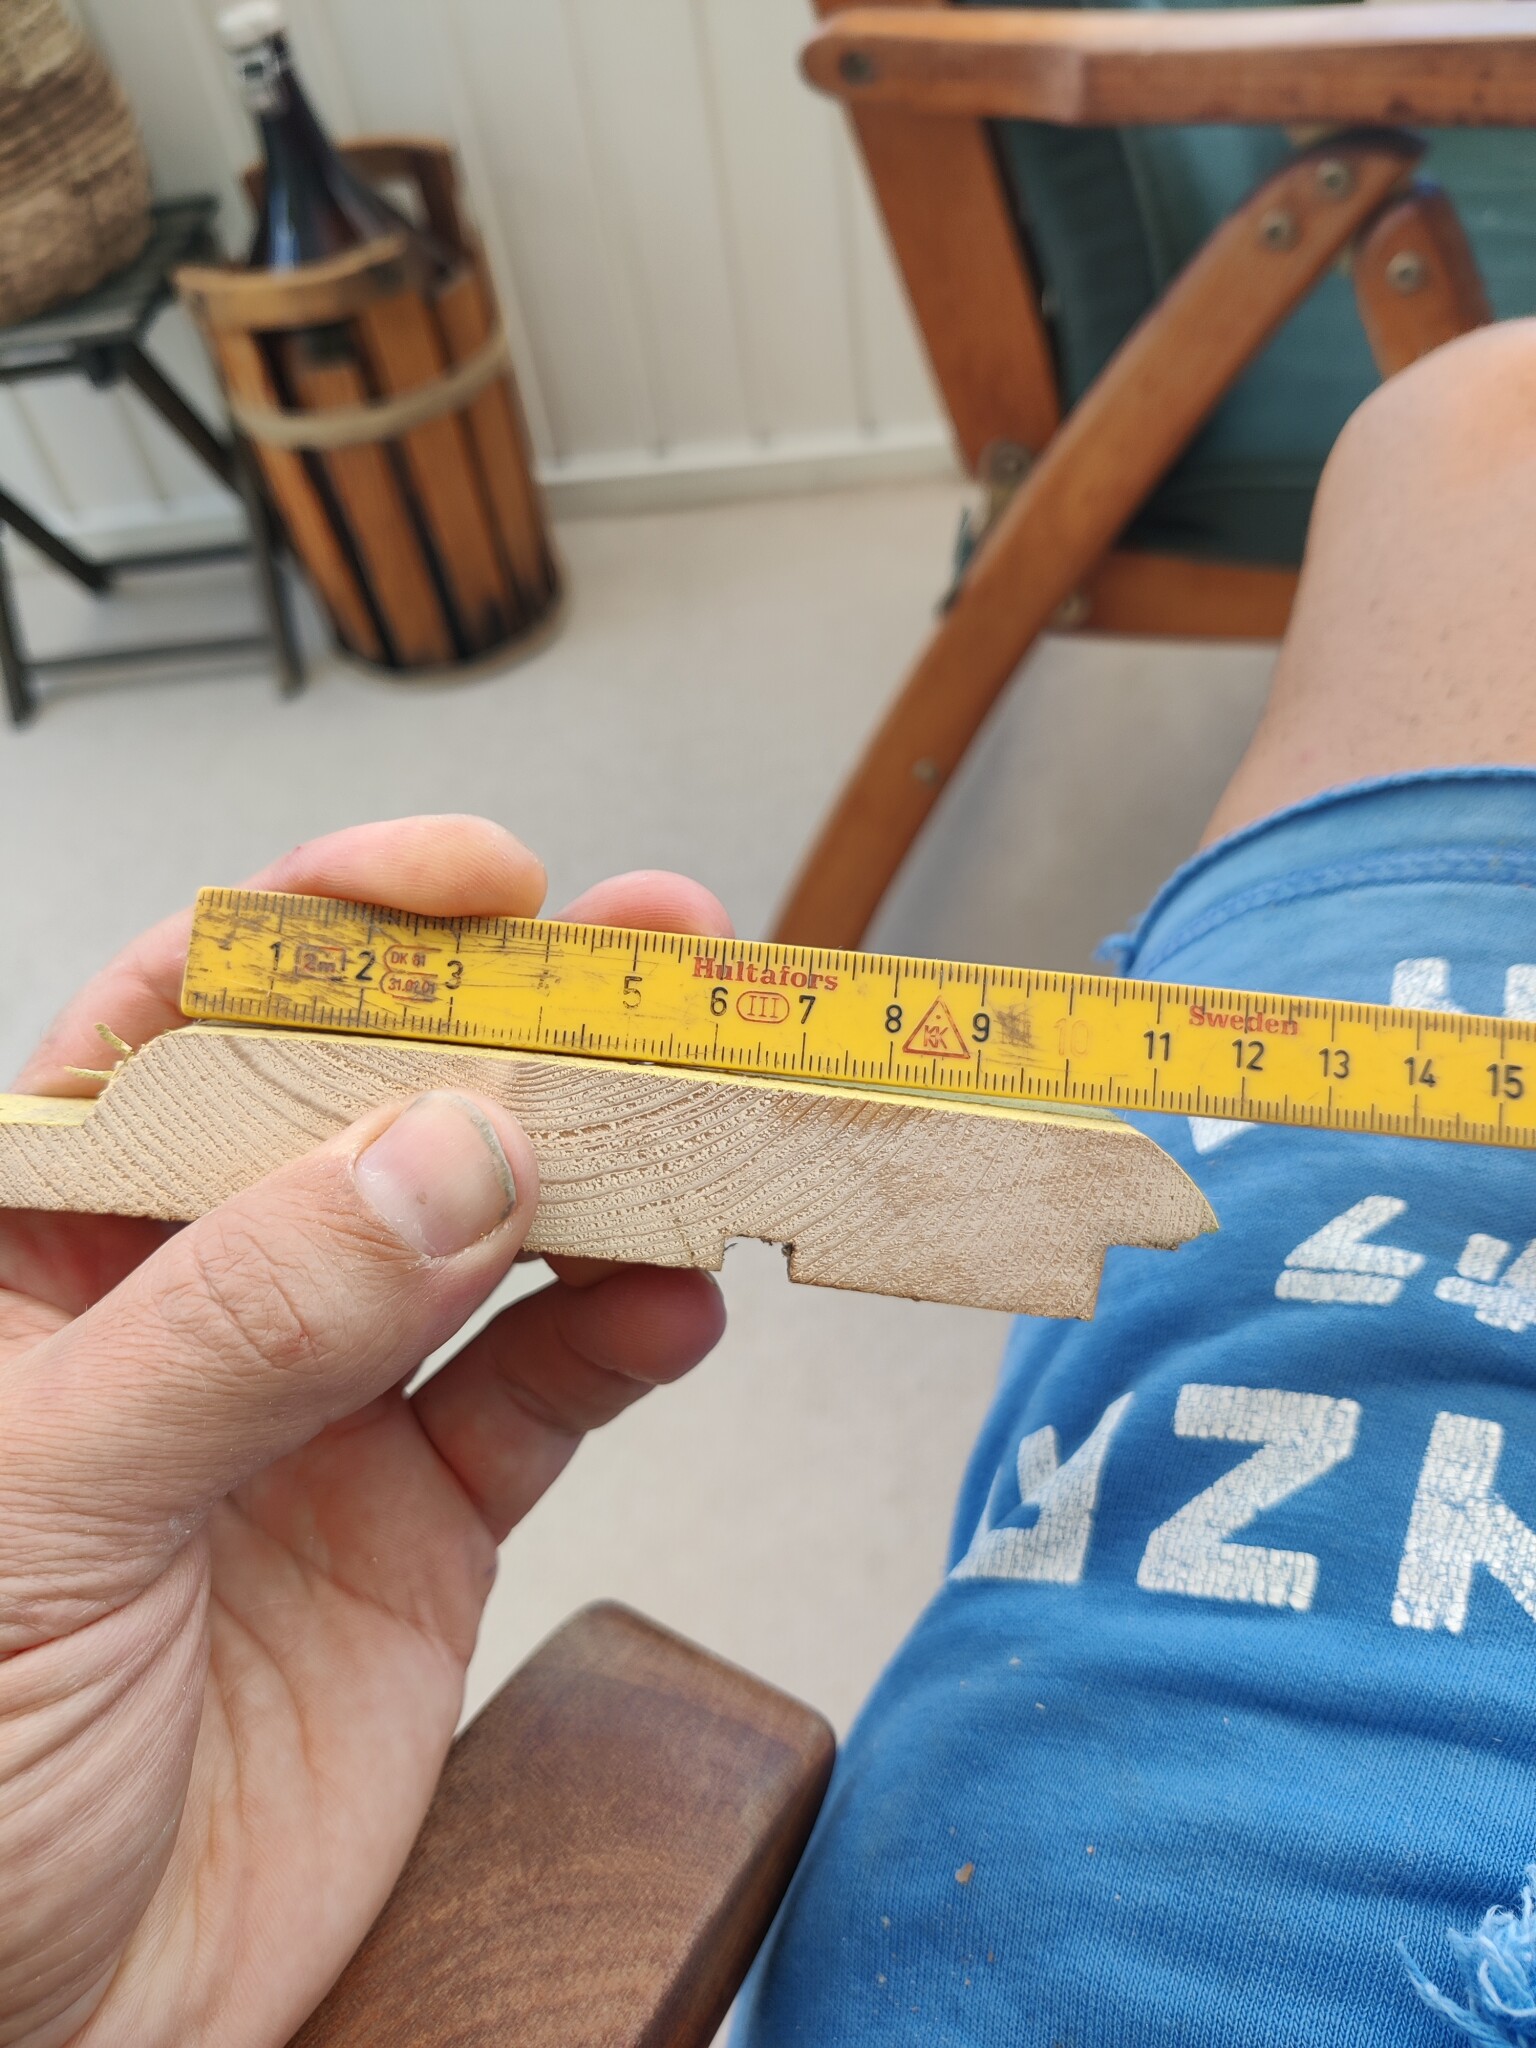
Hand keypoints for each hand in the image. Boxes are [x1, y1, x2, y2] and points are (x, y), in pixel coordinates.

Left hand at [0, 817, 730, 2047]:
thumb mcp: (46, 1512)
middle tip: (662, 956)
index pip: (185, 1022)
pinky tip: (680, 1299)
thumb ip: (247, 1324)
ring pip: (487, 1237)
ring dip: (608, 1165)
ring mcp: (318, 1410)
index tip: (476, 889)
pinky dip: (623, 1341)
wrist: (30, 2040)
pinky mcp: (419, 1527)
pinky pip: (542, 1399)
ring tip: (718, 1111)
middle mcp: (193, 1303)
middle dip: (518, 1020)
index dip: (332, 925)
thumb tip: (441, 1155)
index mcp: (40, 1250)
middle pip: (372, 1105)